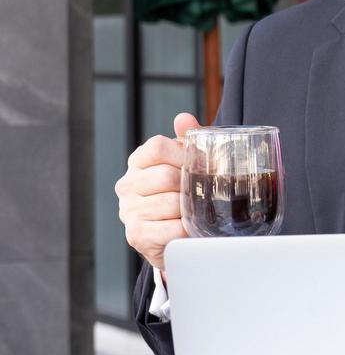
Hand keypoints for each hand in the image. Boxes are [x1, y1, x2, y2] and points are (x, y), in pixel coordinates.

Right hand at [116, 112, 200, 280]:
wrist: (175, 236)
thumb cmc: (183, 193)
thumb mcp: (187, 164)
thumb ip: (188, 140)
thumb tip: (183, 118)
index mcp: (138, 162)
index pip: (157, 147)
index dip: (185, 155)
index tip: (203, 164)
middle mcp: (127, 185)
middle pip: (165, 176)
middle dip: (192, 185)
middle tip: (207, 191)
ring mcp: (128, 211)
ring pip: (170, 203)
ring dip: (191, 208)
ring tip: (199, 211)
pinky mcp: (136, 235)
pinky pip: (172, 228)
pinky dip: (187, 228)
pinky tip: (191, 227)